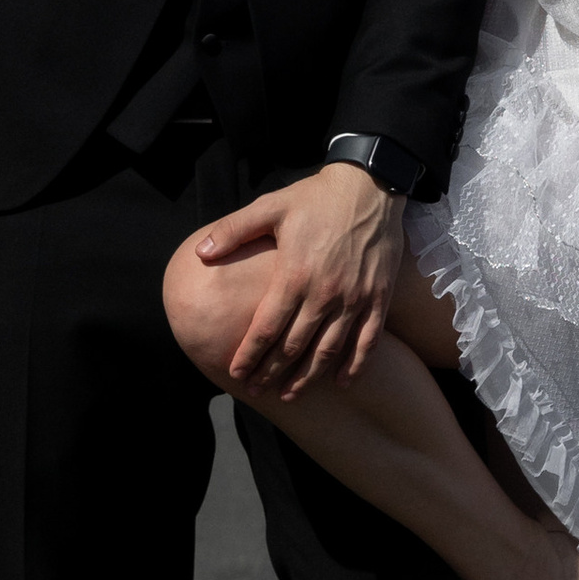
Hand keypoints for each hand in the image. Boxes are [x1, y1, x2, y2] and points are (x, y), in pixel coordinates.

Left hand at [192, 163, 404, 395]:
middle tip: (258, 390)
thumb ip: (234, 230)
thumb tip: (200, 253)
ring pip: (329, 349)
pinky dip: (354, 365)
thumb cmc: (316, 197)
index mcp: (294, 274)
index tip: (237, 374)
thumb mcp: (270, 206)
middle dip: (273, 372)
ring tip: (291, 394)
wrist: (370, 185)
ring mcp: (354, 297)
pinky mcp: (379, 296)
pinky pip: (368, 339)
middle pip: (294, 346)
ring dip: (308, 377)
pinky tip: (341, 381)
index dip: (250, 356)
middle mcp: (324, 292)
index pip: (266, 328)